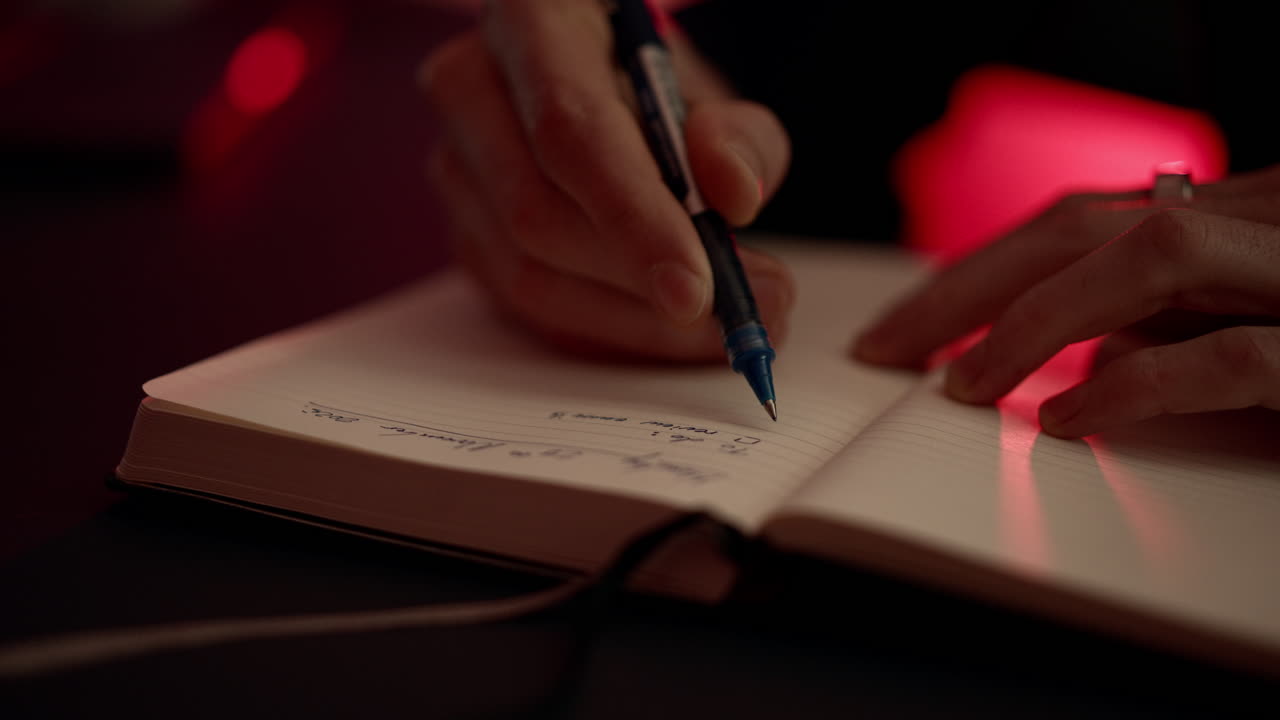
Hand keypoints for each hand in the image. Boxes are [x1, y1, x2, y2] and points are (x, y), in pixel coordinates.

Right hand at [419, 0, 792, 360]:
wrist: (591, 85)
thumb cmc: (651, 84)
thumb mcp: (710, 91)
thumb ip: (736, 137)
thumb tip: (734, 197)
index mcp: (530, 21)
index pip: (570, 133)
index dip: (633, 219)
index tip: (697, 291)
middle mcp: (470, 90)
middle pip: (537, 215)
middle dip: (645, 283)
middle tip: (749, 312)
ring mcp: (456, 170)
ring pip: (528, 276)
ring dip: (636, 322)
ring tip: (727, 328)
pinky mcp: (466, 235)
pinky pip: (530, 309)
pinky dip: (610, 332)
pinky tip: (672, 334)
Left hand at [854, 164, 1279, 436]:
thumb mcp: (1242, 316)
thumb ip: (1166, 318)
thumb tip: (1087, 353)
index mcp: (1226, 216)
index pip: (1072, 224)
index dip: (976, 272)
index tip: (900, 328)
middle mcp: (1256, 224)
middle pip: (1081, 228)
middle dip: (967, 290)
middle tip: (886, 352)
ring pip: (1152, 254)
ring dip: (1039, 320)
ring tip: (964, 386)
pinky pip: (1227, 355)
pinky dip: (1138, 383)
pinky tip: (1068, 419)